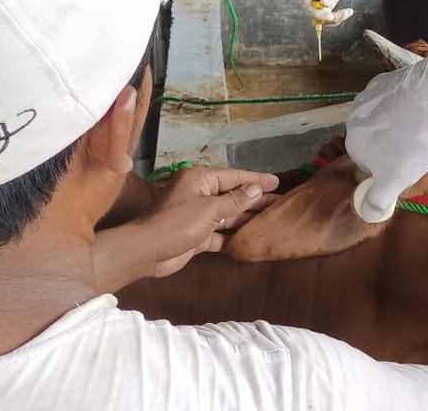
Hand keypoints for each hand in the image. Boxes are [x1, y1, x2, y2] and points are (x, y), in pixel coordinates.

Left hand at [94, 166, 279, 288]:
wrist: (148, 251)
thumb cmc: (176, 223)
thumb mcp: (210, 209)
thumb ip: (235, 200)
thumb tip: (255, 190)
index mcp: (200, 180)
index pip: (234, 177)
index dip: (256, 180)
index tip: (276, 182)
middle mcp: (199, 194)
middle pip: (233, 195)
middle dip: (255, 200)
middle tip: (279, 203)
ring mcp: (198, 216)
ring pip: (228, 215)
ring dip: (246, 218)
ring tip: (271, 220)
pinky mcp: (196, 236)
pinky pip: (220, 234)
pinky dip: (232, 237)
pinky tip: (250, 239)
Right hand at [301, 0, 356, 25]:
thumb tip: (325, 4)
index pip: (308, 8)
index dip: (317, 15)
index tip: (330, 16)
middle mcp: (311, 1)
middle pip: (316, 16)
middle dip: (330, 18)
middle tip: (344, 13)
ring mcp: (319, 5)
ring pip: (325, 20)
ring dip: (337, 18)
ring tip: (348, 11)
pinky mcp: (327, 8)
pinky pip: (331, 18)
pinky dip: (340, 17)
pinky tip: (348, 12)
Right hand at [344, 57, 427, 221]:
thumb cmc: (417, 138)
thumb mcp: (399, 177)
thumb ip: (379, 198)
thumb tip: (367, 212)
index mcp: (353, 144)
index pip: (367, 162)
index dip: (388, 165)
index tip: (406, 162)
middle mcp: (352, 120)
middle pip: (371, 139)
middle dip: (389, 144)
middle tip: (414, 145)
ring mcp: (366, 97)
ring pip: (379, 119)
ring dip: (394, 124)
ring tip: (418, 126)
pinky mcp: (382, 81)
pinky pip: (389, 99)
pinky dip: (400, 104)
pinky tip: (417, 107)